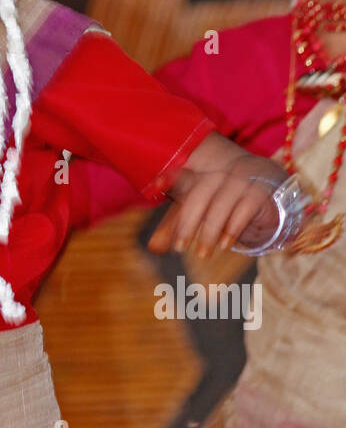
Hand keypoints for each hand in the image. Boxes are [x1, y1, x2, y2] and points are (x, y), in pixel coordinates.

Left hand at [148, 152, 286, 258]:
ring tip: (202, 254)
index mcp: (205, 174)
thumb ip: (179, 228)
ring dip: (209, 231)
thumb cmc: (230, 209)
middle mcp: (223, 173)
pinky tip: (225, 245)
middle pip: (200, 193)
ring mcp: (244, 178)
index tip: (156, 185)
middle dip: (187, 222)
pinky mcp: (262, 190)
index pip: (186, 177)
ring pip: (221, 203)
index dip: (171, 180)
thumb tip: (153, 247)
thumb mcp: (203, 218)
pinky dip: (233, 228)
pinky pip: (246, 208)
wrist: (273, 203)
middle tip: (179, 248)